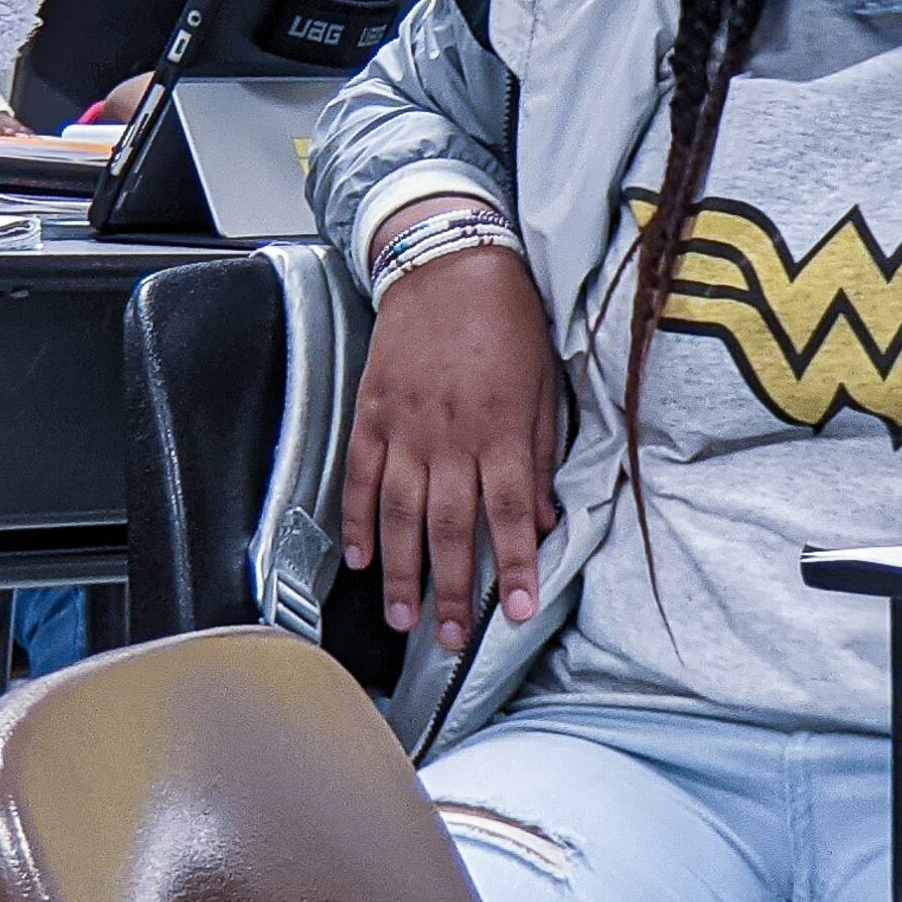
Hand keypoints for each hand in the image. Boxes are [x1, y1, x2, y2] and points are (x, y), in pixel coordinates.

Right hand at [342, 198, 562, 653]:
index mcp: (502, 430)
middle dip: (454, 590)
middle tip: (454, 639)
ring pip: (399, 513)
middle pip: (449, 528)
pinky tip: (357, 555)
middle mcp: (451, 436)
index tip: (517, 611)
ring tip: (403, 615)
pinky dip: (356, 519)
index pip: (509, 515)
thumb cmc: (506, 319)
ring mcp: (405, 427)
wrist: (447, 262)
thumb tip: (542, 517)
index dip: (513, 568)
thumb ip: (541, 453)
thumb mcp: (545, 385)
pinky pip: (359, 475)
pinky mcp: (371, 412)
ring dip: (401, 570)